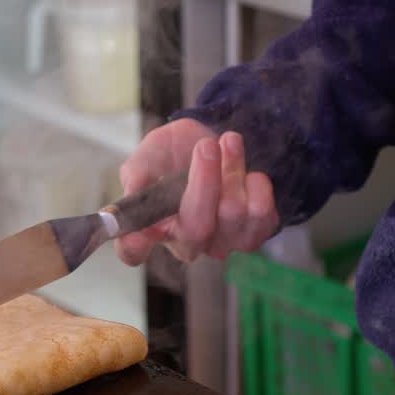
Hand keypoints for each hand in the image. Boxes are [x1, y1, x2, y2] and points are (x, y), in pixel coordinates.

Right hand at [115, 118, 279, 265]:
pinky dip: (256, 183)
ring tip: (227, 144)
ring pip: (232, 212)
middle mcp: (186, 242)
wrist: (217, 144)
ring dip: (232, 169)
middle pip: (196, 227)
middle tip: (206, 146)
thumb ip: (138, 171)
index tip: (136, 235)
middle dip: (204, 180)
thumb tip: (133, 191)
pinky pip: (262, 213)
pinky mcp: (253, 234)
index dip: (133, 246)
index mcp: (152, 226)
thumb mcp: (151, 153)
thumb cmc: (177, 153)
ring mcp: (221, 243)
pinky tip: (246, 172)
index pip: (133, 250)